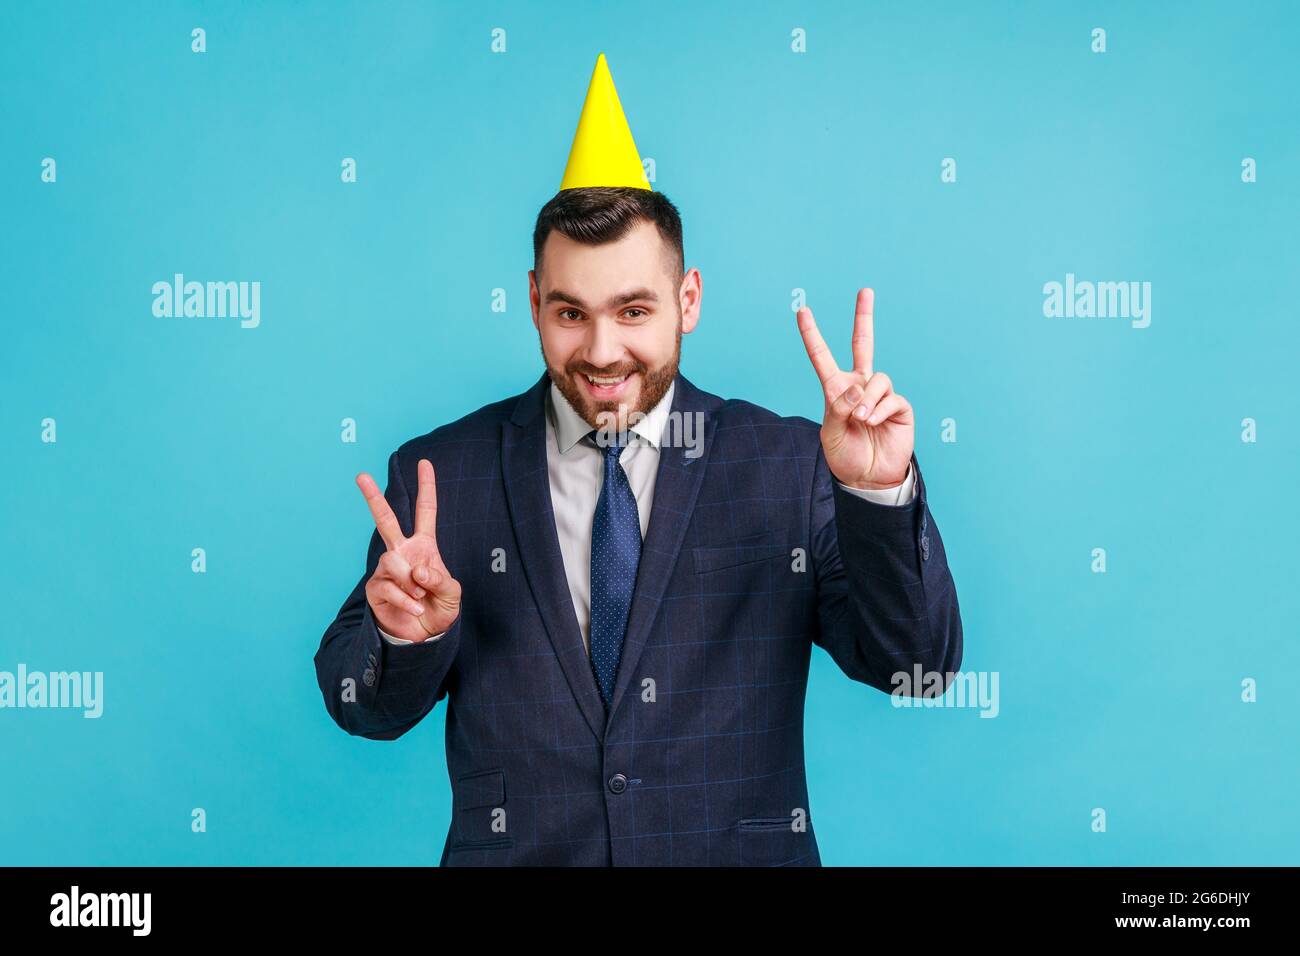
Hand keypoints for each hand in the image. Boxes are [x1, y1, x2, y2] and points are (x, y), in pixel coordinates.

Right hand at [355, 458, 461, 641]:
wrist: (423, 637)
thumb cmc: (438, 609)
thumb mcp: (452, 593)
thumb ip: (440, 579)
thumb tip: (417, 569)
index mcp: (424, 546)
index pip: (425, 511)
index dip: (426, 487)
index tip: (425, 463)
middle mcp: (402, 552)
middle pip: (385, 520)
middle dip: (372, 497)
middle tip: (360, 475)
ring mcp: (387, 569)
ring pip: (392, 562)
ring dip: (410, 582)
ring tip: (419, 597)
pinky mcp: (375, 588)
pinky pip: (388, 587)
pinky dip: (406, 599)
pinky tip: (414, 608)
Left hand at [796, 288, 914, 489]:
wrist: (869, 478)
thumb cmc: (846, 455)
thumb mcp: (831, 433)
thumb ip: (839, 408)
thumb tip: (858, 387)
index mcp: (836, 389)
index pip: (822, 357)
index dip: (812, 335)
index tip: (802, 311)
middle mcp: (859, 386)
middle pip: (864, 343)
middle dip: (863, 316)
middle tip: (865, 290)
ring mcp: (880, 394)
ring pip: (877, 379)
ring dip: (867, 399)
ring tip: (861, 419)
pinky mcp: (899, 406)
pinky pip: (891, 397)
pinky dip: (880, 410)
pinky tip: (874, 423)